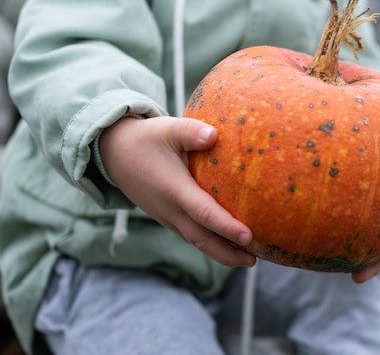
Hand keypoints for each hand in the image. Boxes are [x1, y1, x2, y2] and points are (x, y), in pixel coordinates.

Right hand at [99, 116, 255, 266]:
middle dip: (229, 253)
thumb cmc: (146, 138)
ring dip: (221, 253)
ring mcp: (167, 217)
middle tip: (254, 261)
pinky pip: (190, 235)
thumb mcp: (168, 129)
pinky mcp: (167, 217)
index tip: (249, 236)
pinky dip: (209, 243)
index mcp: (174, 189)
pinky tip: (227, 244)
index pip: (204, 213)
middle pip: (202, 240)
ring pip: (196, 241)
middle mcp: (170, 209)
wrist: (113, 153)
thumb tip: (214, 135)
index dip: (226, 227)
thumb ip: (192, 132)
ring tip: (247, 259)